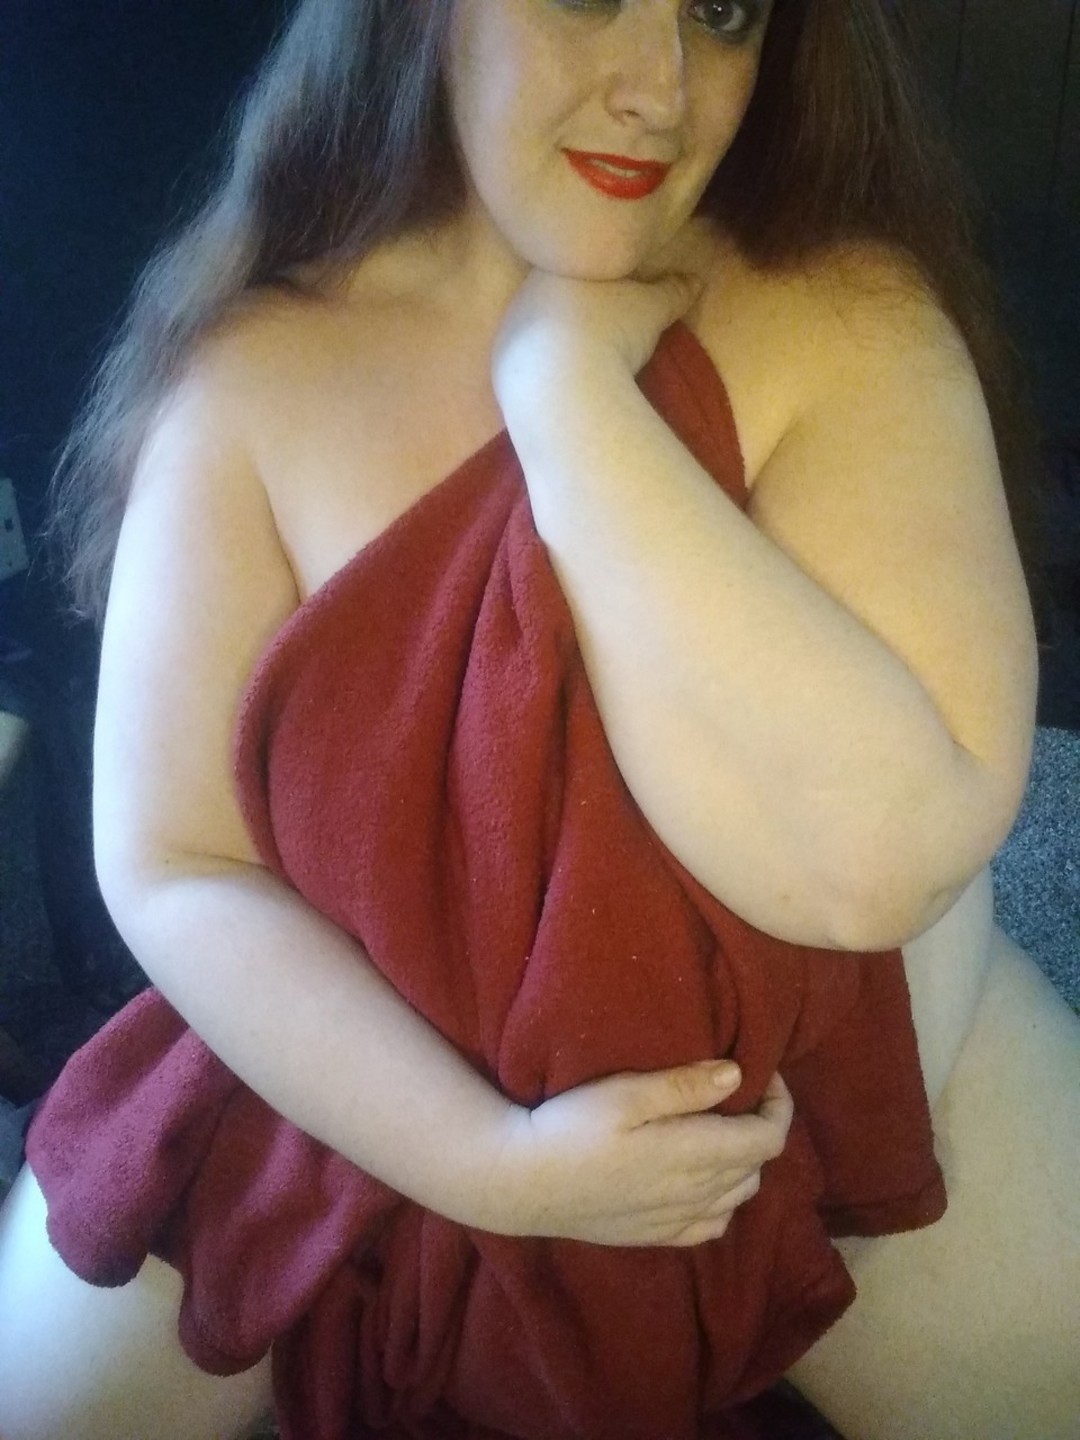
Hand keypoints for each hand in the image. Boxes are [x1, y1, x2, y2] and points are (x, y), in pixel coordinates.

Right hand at [480, 1063, 792, 1247]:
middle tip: (740, 1092)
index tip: (764, 1073)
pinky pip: (713, 1225)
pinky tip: (702, 1179)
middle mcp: (696, 1194)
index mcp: (695, 1155)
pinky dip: (723, 1199)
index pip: (768, 1138)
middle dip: (762, 1126)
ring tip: (722, 1129)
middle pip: (759, 1165)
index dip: (779, 1104)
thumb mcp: (625, 1093)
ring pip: (740, 1195)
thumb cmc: (571, 1125)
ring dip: (745, 1162)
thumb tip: (737, 1076)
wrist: (523, 1181)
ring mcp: (677, 1220)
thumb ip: (684, 1086)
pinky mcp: (656, 1236)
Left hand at [492, 267, 702, 403]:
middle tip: (606, 331)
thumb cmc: (610, 331)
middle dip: (577, 312)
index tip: (617, 296)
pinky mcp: (501, 375)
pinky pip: (528, 368)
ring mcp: (507, 336)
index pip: (576, 265)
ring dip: (559, 345)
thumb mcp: (653, 308)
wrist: (564, 387)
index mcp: (556, 267)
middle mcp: (523, 296)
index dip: (598, 279)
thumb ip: (672, 291)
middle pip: (552, 299)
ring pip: (536, 334)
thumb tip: (696, 282)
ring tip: (588, 363)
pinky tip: (567, 386)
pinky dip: (547, 373)